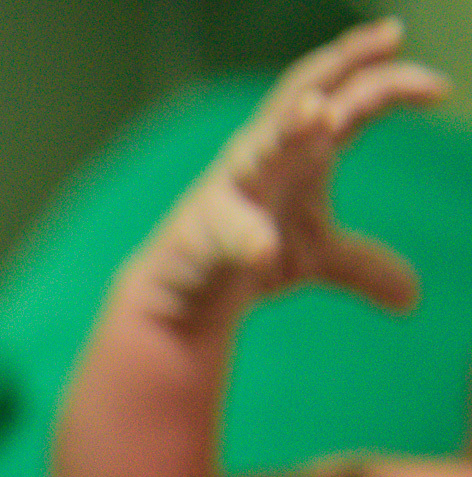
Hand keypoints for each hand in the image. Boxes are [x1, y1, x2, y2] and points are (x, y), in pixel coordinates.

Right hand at [152, 18, 447, 315]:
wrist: (184, 293)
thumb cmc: (244, 257)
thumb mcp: (316, 257)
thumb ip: (364, 264)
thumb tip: (411, 295)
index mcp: (298, 153)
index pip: (347, 103)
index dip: (390, 86)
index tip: (438, 89)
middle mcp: (265, 155)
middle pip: (305, 95)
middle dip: (343, 64)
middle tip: (389, 37)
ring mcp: (232, 188)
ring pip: (262, 146)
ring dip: (289, 129)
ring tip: (320, 112)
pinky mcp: (207, 230)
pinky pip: (230, 230)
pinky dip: (248, 238)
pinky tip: (263, 249)